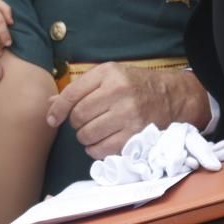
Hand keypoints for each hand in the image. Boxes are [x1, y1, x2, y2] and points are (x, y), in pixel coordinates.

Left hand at [45, 64, 209, 159]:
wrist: (172, 96)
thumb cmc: (135, 84)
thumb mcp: (109, 76)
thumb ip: (81, 88)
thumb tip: (50, 104)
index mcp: (109, 73)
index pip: (72, 94)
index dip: (58, 109)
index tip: (52, 119)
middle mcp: (118, 92)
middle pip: (78, 116)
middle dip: (76, 123)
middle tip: (85, 122)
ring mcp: (128, 114)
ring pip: (87, 135)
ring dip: (85, 137)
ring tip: (95, 131)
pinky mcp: (135, 135)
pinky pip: (102, 150)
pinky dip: (96, 150)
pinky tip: (102, 142)